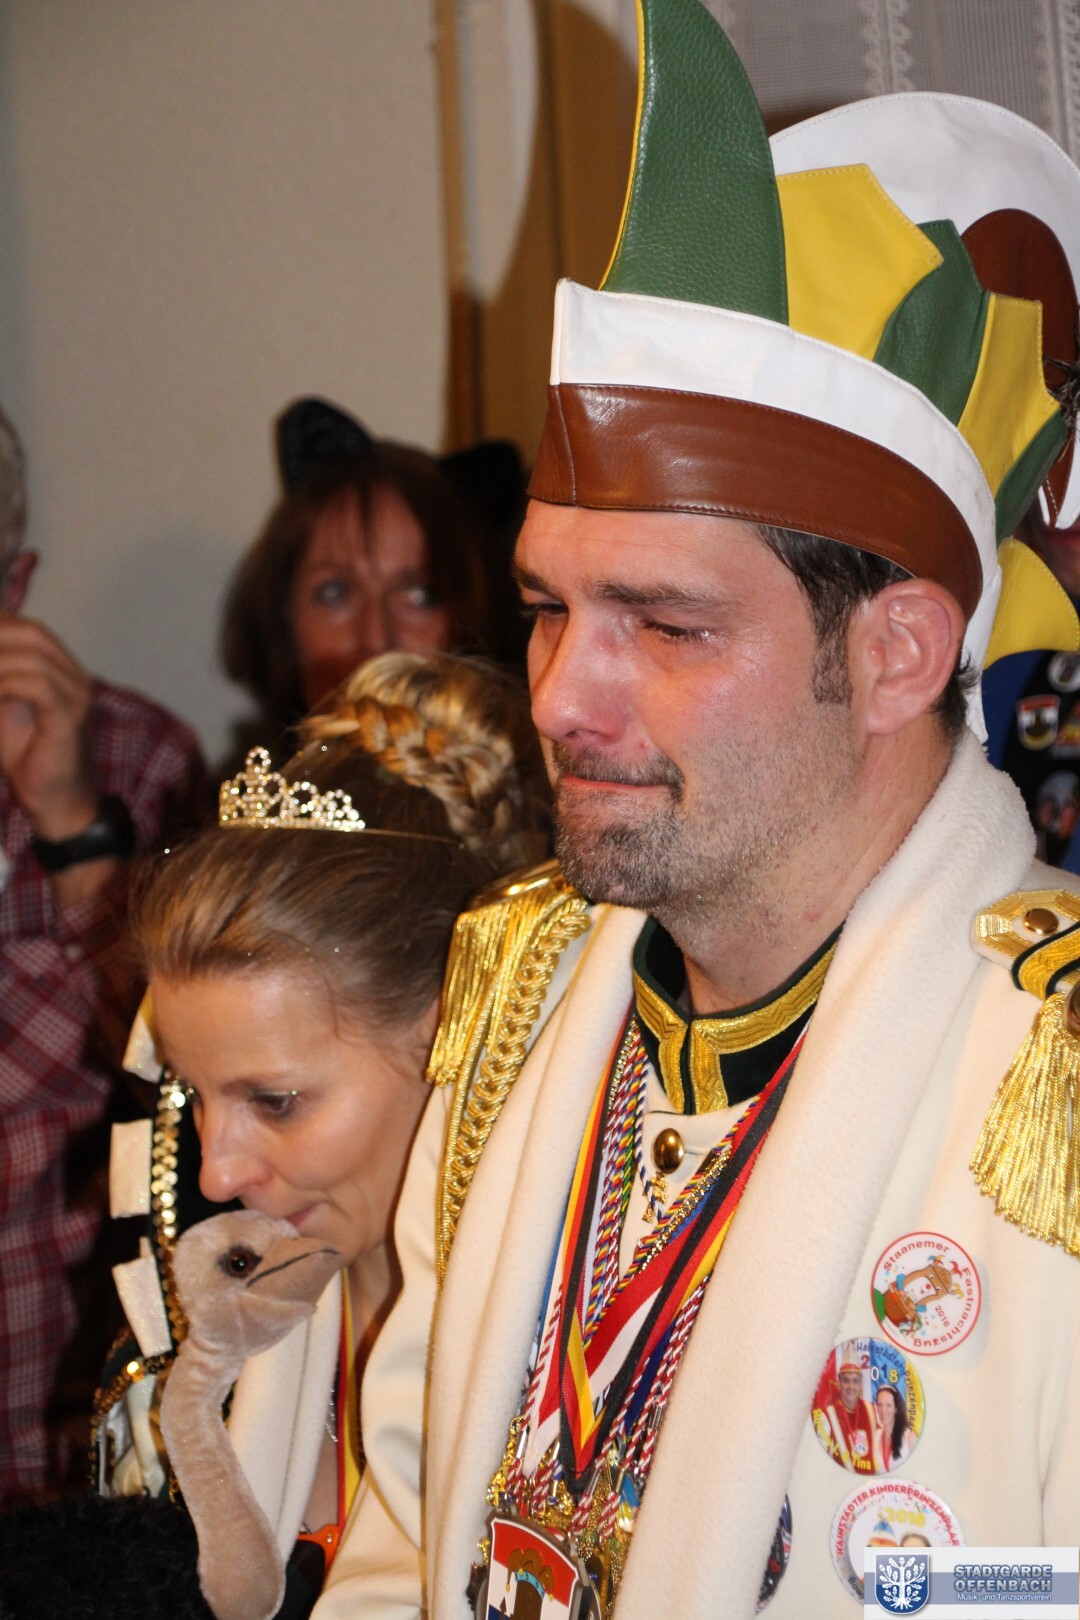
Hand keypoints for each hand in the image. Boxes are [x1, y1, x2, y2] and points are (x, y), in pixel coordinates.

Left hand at [0, 614, 97, 838]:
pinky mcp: (70, 717)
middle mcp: (76, 678)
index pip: (30, 630)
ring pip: (33, 657)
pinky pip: (37, 685)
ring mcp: (78, 696)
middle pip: (34, 634)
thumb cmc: (27, 756)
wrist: (54, 801)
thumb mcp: (4, 705)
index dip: (0, 628)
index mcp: (63, 672)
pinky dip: (6, 684)